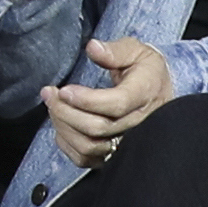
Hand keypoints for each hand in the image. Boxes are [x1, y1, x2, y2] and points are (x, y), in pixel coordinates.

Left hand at [41, 38, 174, 167]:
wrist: (158, 93)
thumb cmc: (145, 70)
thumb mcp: (136, 51)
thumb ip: (115, 50)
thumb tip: (92, 47)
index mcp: (145, 93)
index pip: (116, 104)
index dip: (87, 100)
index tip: (64, 90)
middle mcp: (138, 122)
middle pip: (98, 128)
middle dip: (67, 112)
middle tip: (50, 94)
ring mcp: (127, 142)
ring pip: (89, 146)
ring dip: (64, 127)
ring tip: (53, 106)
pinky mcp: (114, 154)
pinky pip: (85, 158)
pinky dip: (67, 143)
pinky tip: (61, 124)